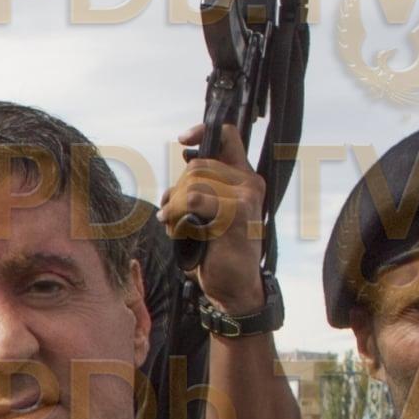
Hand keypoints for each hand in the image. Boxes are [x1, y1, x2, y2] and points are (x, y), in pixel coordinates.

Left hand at [162, 128, 270, 319]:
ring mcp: (246, 197)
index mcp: (244, 178)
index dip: (203, 132)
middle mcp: (250, 183)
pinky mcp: (237, 214)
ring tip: (173, 225)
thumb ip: (203, 187)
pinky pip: (195, 199)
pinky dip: (177, 213)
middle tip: (168, 213)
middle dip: (176, 188)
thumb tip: (185, 161)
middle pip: (199, 165)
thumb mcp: (209, 213)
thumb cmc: (218, 252)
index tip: (183, 140)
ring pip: (194, 182)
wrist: (234, 287)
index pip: (228, 137)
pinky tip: (176, 229)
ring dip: (174, 204)